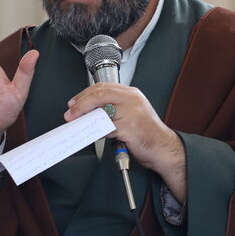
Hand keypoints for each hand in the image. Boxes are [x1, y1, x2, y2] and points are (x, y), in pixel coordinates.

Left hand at [64, 83, 186, 201]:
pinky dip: (98, 132)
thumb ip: (113, 108)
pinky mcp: (129, 127)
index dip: (84, 95)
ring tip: (78, 124)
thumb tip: (89, 111)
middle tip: (71, 114)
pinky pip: (107, 128)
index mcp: (132, 94)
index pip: (103, 87)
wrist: (164, 148)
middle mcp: (132, 100)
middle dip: (80, 105)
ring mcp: (132, 113)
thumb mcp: (132, 113)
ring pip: (101, 112)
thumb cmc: (147, 133)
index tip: (74, 103)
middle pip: (99, 95)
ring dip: (86, 119)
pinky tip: (95, 134)